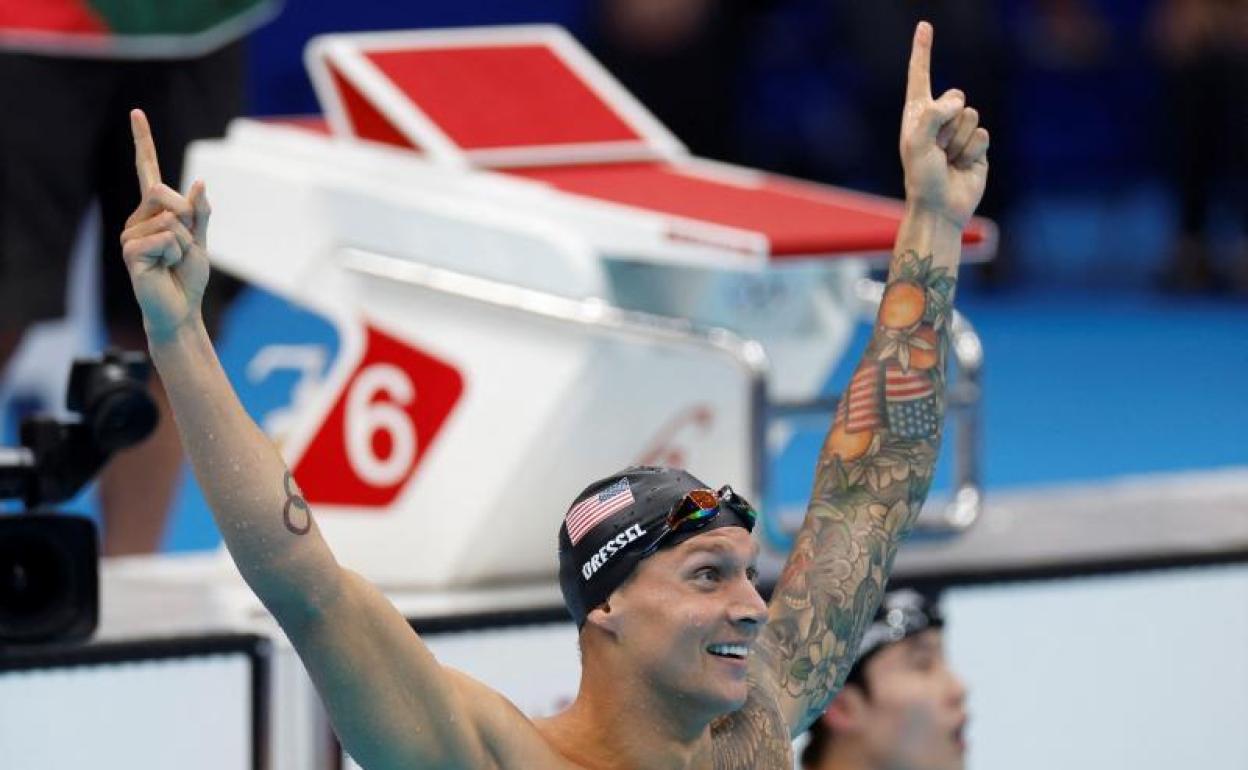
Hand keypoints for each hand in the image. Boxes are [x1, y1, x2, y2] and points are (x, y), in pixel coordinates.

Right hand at [120, 109, 211, 342]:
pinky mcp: (130, 252)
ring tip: (173, 261)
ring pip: (169, 218)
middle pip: (163, 190)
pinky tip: (164, 268)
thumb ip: (200, 213)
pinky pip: (165, 238)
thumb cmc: (188, 276)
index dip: (143, 141)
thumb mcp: (201, 240)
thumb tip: (198, 182)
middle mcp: (137, 218)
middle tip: (184, 244)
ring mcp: (130, 234)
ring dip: (183, 242)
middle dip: (186, 216)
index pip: (147, 170)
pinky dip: (175, 254)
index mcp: (154, 211)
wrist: (180, 309)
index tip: (137, 112)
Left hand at [898, 22, 989, 228]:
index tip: (925, 25)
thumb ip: (932, 117)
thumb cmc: (921, 179)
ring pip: (972, 116)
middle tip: (937, 149)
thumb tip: (960, 101)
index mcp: (917, 114)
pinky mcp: (978, 147)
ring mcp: (960, 132)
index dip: (923, 50)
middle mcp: (939, 120)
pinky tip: (962, 166)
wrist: (941, 209)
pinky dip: (973, 151)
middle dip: (948, 122)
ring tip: (948, 160)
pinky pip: (984, 134)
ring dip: (959, 141)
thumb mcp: (917, 145)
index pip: (920, 75)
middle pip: (957, 96)